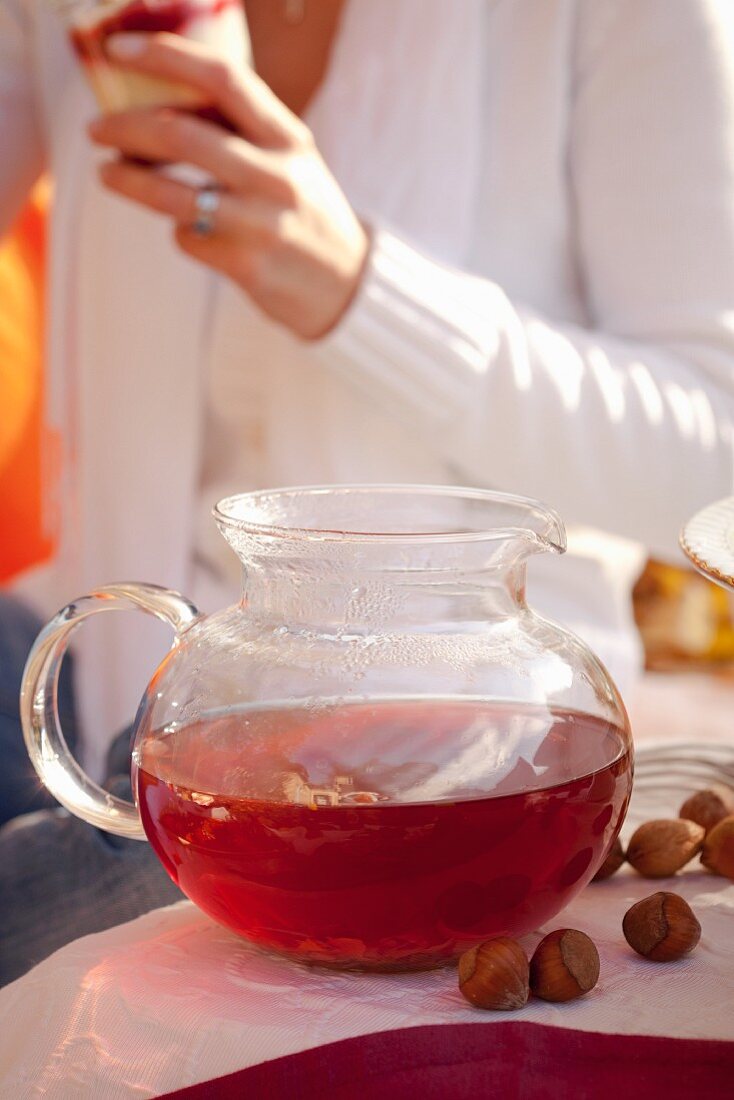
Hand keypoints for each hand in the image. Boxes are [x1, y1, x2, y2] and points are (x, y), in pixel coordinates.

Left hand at [89, 33, 368, 338]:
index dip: (167, 57)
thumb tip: (161, 101)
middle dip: (125, 127)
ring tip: (109, 173)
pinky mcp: (248, 265)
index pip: (224, 79)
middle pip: (181, 135)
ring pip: (172, 193)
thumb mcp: (290, 160)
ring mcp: (262, 222)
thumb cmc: (304, 213)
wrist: (347, 286)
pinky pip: (188, 237)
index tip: (120, 50)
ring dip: (128, 179)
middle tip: (97, 130)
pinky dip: (180, 231)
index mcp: (289, 138)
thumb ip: (241, 131)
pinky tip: (194, 232)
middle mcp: (278, 175)